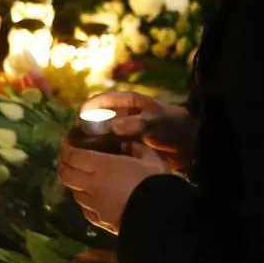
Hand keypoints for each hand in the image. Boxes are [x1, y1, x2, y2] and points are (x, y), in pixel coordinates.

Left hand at [58, 139, 167, 233]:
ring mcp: (94, 206)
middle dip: (63, 165)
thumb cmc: (155, 184)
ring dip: (73, 184)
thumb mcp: (150, 159)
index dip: (66, 149)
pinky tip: (90, 199)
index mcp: (102, 166)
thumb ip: (136, 148)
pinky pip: (85, 210)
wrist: (160, 219)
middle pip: (66, 175)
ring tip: (80, 178)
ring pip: (74, 193)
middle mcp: (92, 185)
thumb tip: (126, 143)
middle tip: (67, 160)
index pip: (73, 156)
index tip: (67, 144)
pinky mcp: (100, 222)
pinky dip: (84, 202)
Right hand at [82, 91, 196, 172]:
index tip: (78, 117)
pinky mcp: (127, 145)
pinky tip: (97, 163)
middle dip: (85, 128)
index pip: (103, 100)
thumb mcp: (156, 122)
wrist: (189, 144)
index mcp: (128, 103)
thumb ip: (137, 124)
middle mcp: (123, 115)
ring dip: (92, 143)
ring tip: (81, 154)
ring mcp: (125, 130)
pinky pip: (111, 147)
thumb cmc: (173, 126)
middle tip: (74, 141)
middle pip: (97, 118)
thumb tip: (114, 127)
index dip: (89, 106)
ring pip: (102, 134)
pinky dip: (103, 152)